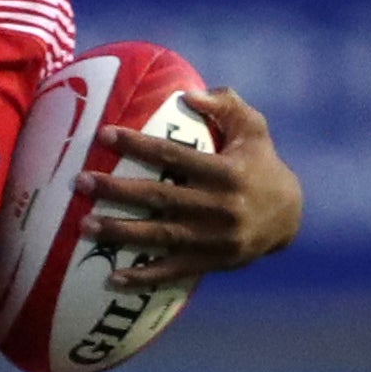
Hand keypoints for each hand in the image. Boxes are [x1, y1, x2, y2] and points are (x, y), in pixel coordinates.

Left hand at [76, 88, 302, 282]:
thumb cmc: (261, 164)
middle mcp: (219, 206)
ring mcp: (214, 239)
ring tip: (84, 225)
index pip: (174, 155)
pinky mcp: (211, 262)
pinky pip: (173, 271)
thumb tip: (188, 93)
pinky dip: (144, 276)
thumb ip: (226, 105)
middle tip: (81, 182)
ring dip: (120, 233)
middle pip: (159, 197)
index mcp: (227, 172)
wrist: (289, 217)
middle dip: (117, 190)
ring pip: (160, 236)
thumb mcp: (254, 128)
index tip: (104, 134)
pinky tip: (113, 278)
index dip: (138, 144)